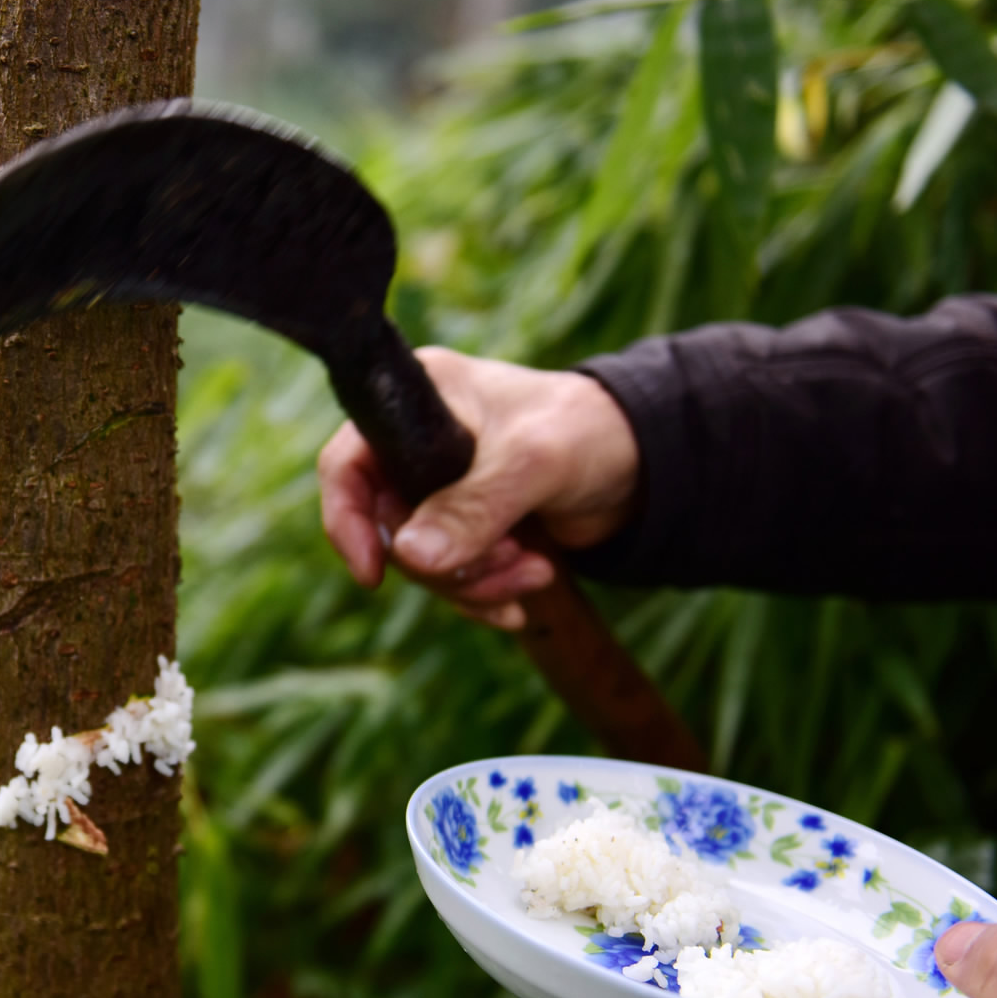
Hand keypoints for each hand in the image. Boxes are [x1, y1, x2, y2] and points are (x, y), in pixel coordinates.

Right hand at [315, 347, 640, 628]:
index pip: (346, 464)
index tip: (372, 574)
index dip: (348, 520)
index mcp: (418, 400)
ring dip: (474, 582)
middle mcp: (418, 443)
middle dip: (446, 562)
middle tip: (504, 565)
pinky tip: (524, 597)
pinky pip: (450, 575)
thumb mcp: (531, 464)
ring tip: (532, 575)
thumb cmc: (592, 431)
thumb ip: (471, 509)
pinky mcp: (467, 523)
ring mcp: (441, 487)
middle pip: (389, 527)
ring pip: (421, 560)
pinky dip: (484, 593)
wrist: (650, 463)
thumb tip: (409, 558)